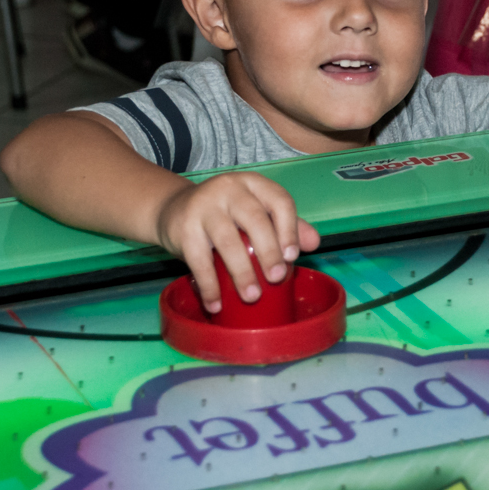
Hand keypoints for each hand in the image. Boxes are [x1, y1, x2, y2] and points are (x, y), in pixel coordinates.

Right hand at [155, 172, 320, 311]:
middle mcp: (229, 189)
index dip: (290, 229)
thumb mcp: (256, 212)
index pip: (279, 200)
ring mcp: (204, 206)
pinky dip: (209, 285)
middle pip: (255, 220)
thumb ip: (286, 224)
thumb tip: (314, 243)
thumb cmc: (226, 214)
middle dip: (269, 252)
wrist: (174, 209)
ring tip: (252, 296)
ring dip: (242, 272)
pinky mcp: (183, 226)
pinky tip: (216, 304)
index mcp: (253, 184)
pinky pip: (198, 259)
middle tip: (277, 279)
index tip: (294, 256)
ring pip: (227, 240)